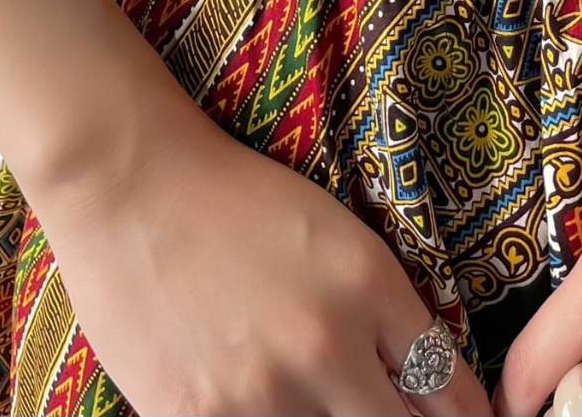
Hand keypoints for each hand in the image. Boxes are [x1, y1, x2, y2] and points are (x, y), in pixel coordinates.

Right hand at [32, 105, 491, 416]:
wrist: (133, 186)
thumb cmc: (241, 202)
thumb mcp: (340, 239)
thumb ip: (388, 314)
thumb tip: (429, 389)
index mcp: (368, 288)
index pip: (448, 390)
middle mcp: (324, 347)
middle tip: (386, 409)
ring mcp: (257, 395)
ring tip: (319, 402)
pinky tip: (257, 402)